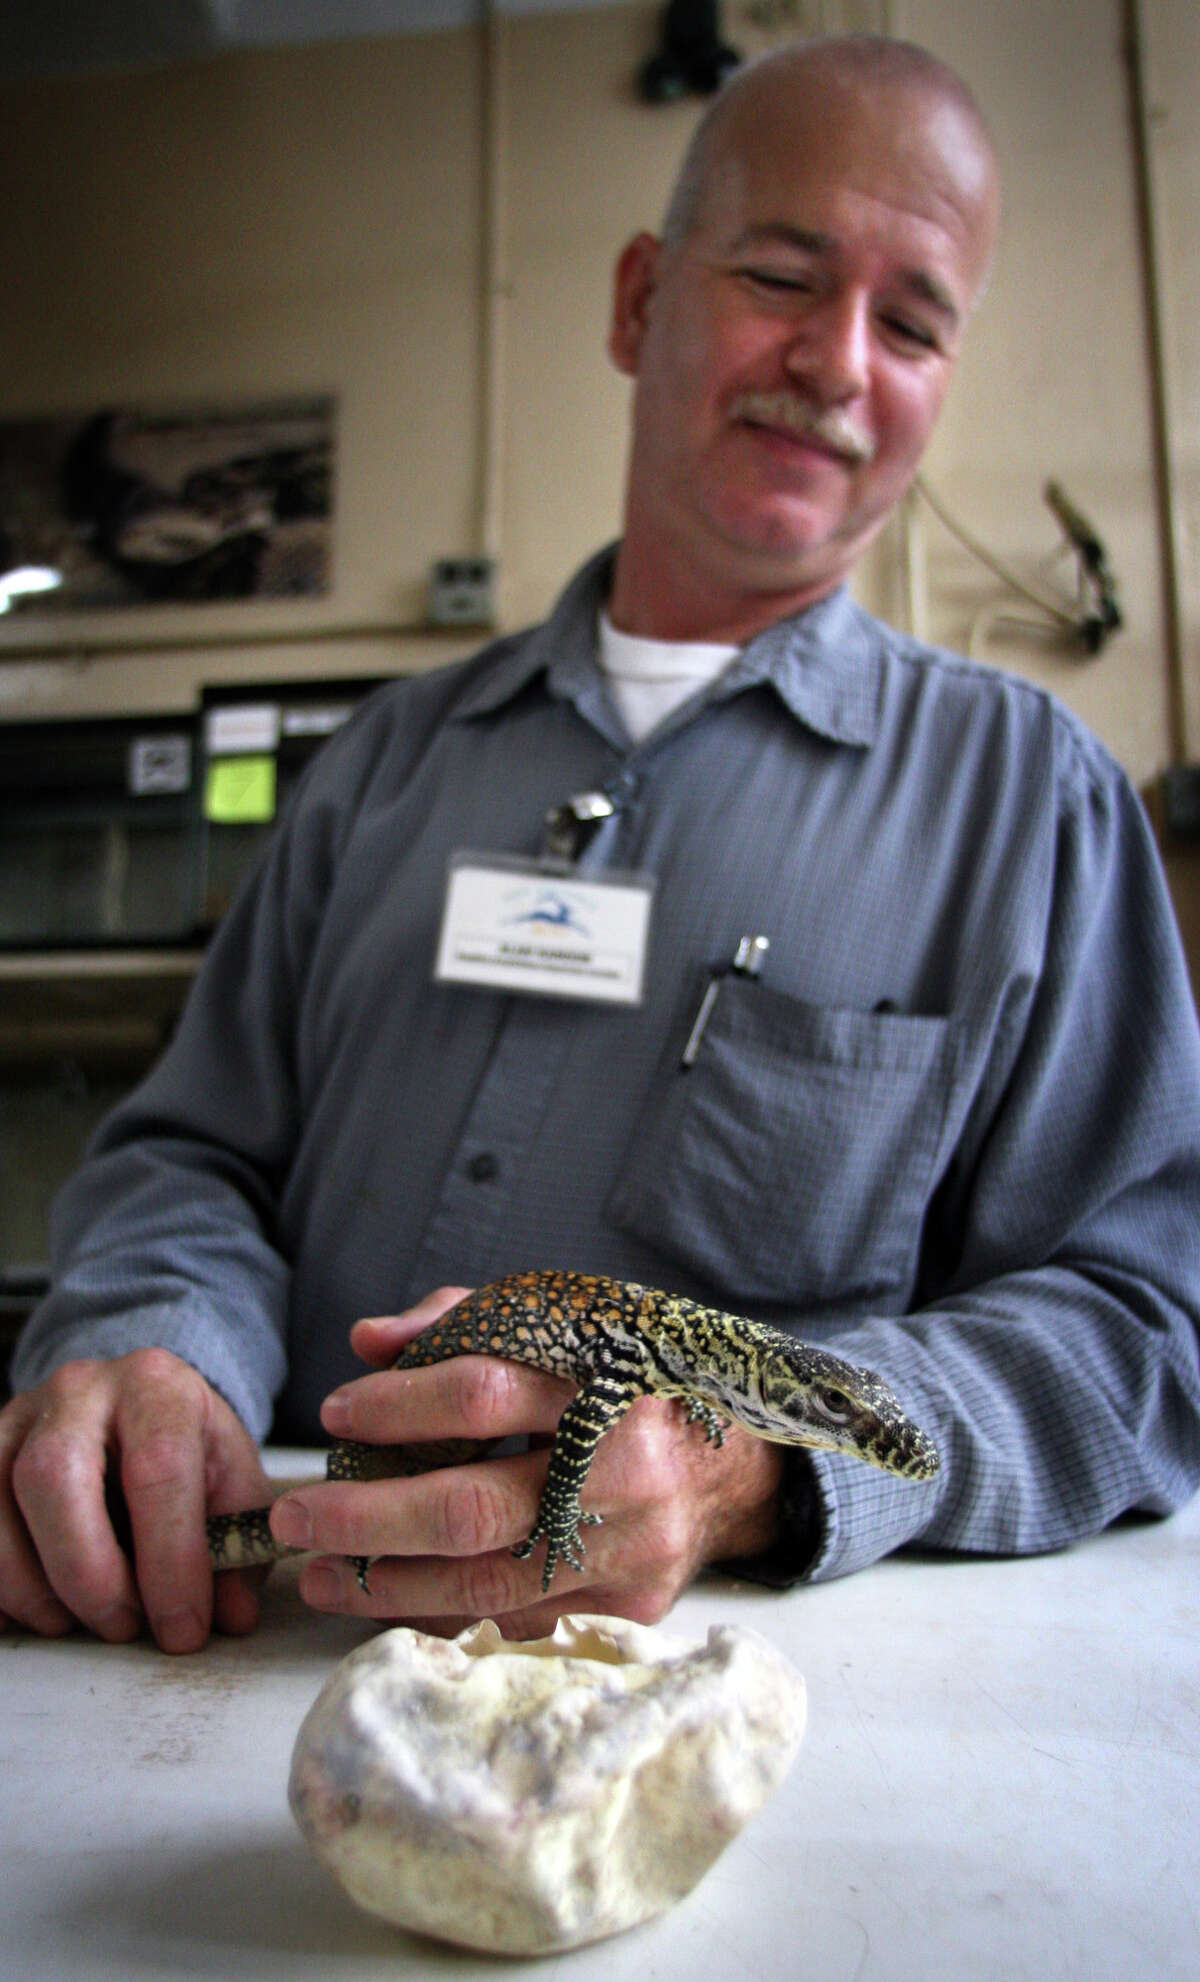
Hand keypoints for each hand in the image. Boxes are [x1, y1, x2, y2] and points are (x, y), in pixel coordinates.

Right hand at [0, 1349, 271, 1652]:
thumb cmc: (182, 1446)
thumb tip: (231, 1614)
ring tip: (79, 1621)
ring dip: (35, 1588)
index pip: (158, 1467)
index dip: (171, 1559)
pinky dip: (1, 1586)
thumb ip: (237, 1543)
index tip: (184, 1626)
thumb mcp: (229, 1479)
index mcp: (156, 1386)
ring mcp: (20, 1419)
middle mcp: (80, 1391)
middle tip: (123, 1624)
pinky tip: (37, 1608)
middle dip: (89, 1573)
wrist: (132, 1408)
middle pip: (56, 1477)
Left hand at [271, 1285, 784, 1638]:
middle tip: (295, 1518)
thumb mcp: (566, 1331)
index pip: (485, 1394)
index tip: (338, 1411)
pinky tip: (389, 1599)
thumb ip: (465, 1322)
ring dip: (385, 1581)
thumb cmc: (627, 1391)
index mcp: (607, 1381)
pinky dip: (445, 1612)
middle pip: (472, 1506)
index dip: (399, 1405)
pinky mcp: (629, 1605)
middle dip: (365, 1517)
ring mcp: (629, 1547)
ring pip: (487, 1580)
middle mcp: (623, 1469)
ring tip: (319, 1572)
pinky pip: (518, 1620)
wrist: (736, 1470)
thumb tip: (367, 1340)